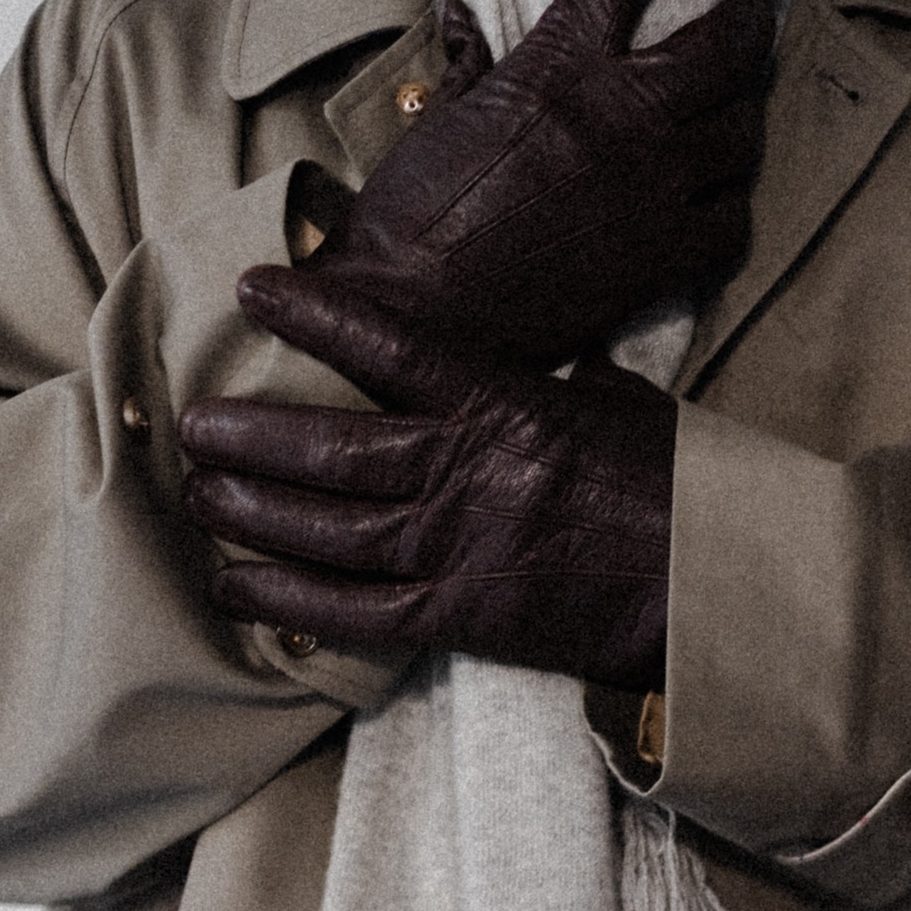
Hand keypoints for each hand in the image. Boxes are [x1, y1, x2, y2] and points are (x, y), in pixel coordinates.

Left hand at [179, 290, 675, 691]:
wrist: (714, 587)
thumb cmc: (681, 490)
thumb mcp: (628, 409)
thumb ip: (566, 384)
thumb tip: (548, 367)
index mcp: (506, 406)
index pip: (389, 347)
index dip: (314, 315)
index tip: (256, 290)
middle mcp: (465, 474)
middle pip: (329, 448)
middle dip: (251, 433)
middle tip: (196, 423)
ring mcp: (456, 550)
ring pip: (325, 528)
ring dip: (251, 509)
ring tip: (200, 493)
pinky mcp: (459, 619)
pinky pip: (352, 613)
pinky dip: (288, 601)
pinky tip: (237, 587)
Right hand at [238, 0, 774, 371]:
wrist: (419, 322)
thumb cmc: (413, 222)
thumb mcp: (437, 123)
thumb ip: (471, 66)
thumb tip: (465, 17)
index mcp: (559, 65)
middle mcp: (622, 117)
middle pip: (733, 42)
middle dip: (747, 24)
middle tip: (743, 25)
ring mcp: (651, 190)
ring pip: (744, 131)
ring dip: (741, 117)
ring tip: (727, 118)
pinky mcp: (661, 261)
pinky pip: (734, 220)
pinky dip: (730, 207)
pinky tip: (712, 204)